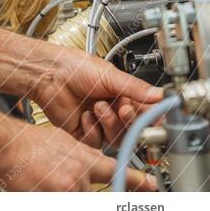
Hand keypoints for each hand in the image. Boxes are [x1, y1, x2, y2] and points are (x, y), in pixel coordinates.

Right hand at [0, 123, 156, 191]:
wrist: (7, 147)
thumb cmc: (28, 143)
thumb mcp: (62, 140)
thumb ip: (82, 155)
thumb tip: (92, 165)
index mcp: (84, 159)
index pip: (118, 172)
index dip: (138, 182)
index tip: (152, 186)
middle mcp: (81, 176)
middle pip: (95, 195)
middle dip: (81, 192)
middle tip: (64, 183)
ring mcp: (69, 190)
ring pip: (78, 199)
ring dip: (64, 194)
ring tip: (46, 182)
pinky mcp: (55, 200)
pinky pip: (62, 205)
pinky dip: (53, 197)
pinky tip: (40, 188)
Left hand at [30, 45, 162, 147]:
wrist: (49, 74)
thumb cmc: (75, 67)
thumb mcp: (110, 75)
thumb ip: (135, 88)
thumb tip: (161, 94)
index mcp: (123, 96)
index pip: (146, 114)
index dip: (150, 119)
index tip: (152, 117)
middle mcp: (113, 111)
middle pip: (133, 130)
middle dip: (129, 121)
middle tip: (123, 108)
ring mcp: (99, 123)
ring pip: (117, 138)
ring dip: (109, 123)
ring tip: (98, 107)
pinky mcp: (84, 132)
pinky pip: (96, 142)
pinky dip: (92, 130)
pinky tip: (85, 116)